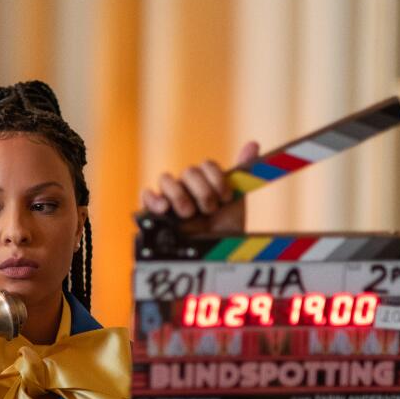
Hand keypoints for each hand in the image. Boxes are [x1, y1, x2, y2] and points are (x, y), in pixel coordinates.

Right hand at [140, 140, 259, 233]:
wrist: (213, 255)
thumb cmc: (224, 229)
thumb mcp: (236, 202)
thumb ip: (241, 174)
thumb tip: (253, 144)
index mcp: (205, 182)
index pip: (207, 165)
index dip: (217, 179)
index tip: (226, 198)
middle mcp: (186, 187)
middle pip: (188, 171)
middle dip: (203, 191)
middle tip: (210, 209)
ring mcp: (169, 198)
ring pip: (166, 179)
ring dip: (180, 194)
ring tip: (188, 213)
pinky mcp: (154, 211)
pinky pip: (146, 195)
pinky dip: (153, 199)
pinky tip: (164, 208)